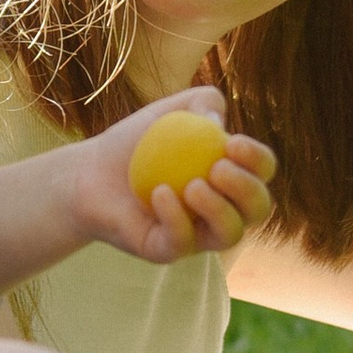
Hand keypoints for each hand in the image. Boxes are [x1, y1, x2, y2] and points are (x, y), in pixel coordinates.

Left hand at [74, 88, 276, 267]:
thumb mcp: (170, 110)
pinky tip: (159, 194)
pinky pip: (183, 242)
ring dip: (219, 210)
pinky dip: (176, 218)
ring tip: (192, 186)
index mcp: (230, 175)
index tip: (232, 143)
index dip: (257, 160)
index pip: (262, 171)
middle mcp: (222, 209)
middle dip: (247, 189)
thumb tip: (218, 125)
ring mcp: (198, 234)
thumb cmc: (136, 142)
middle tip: (216, 168)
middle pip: (258, 209)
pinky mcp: (168, 250)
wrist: (90, 173)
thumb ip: (201, 102)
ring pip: (230, 234)